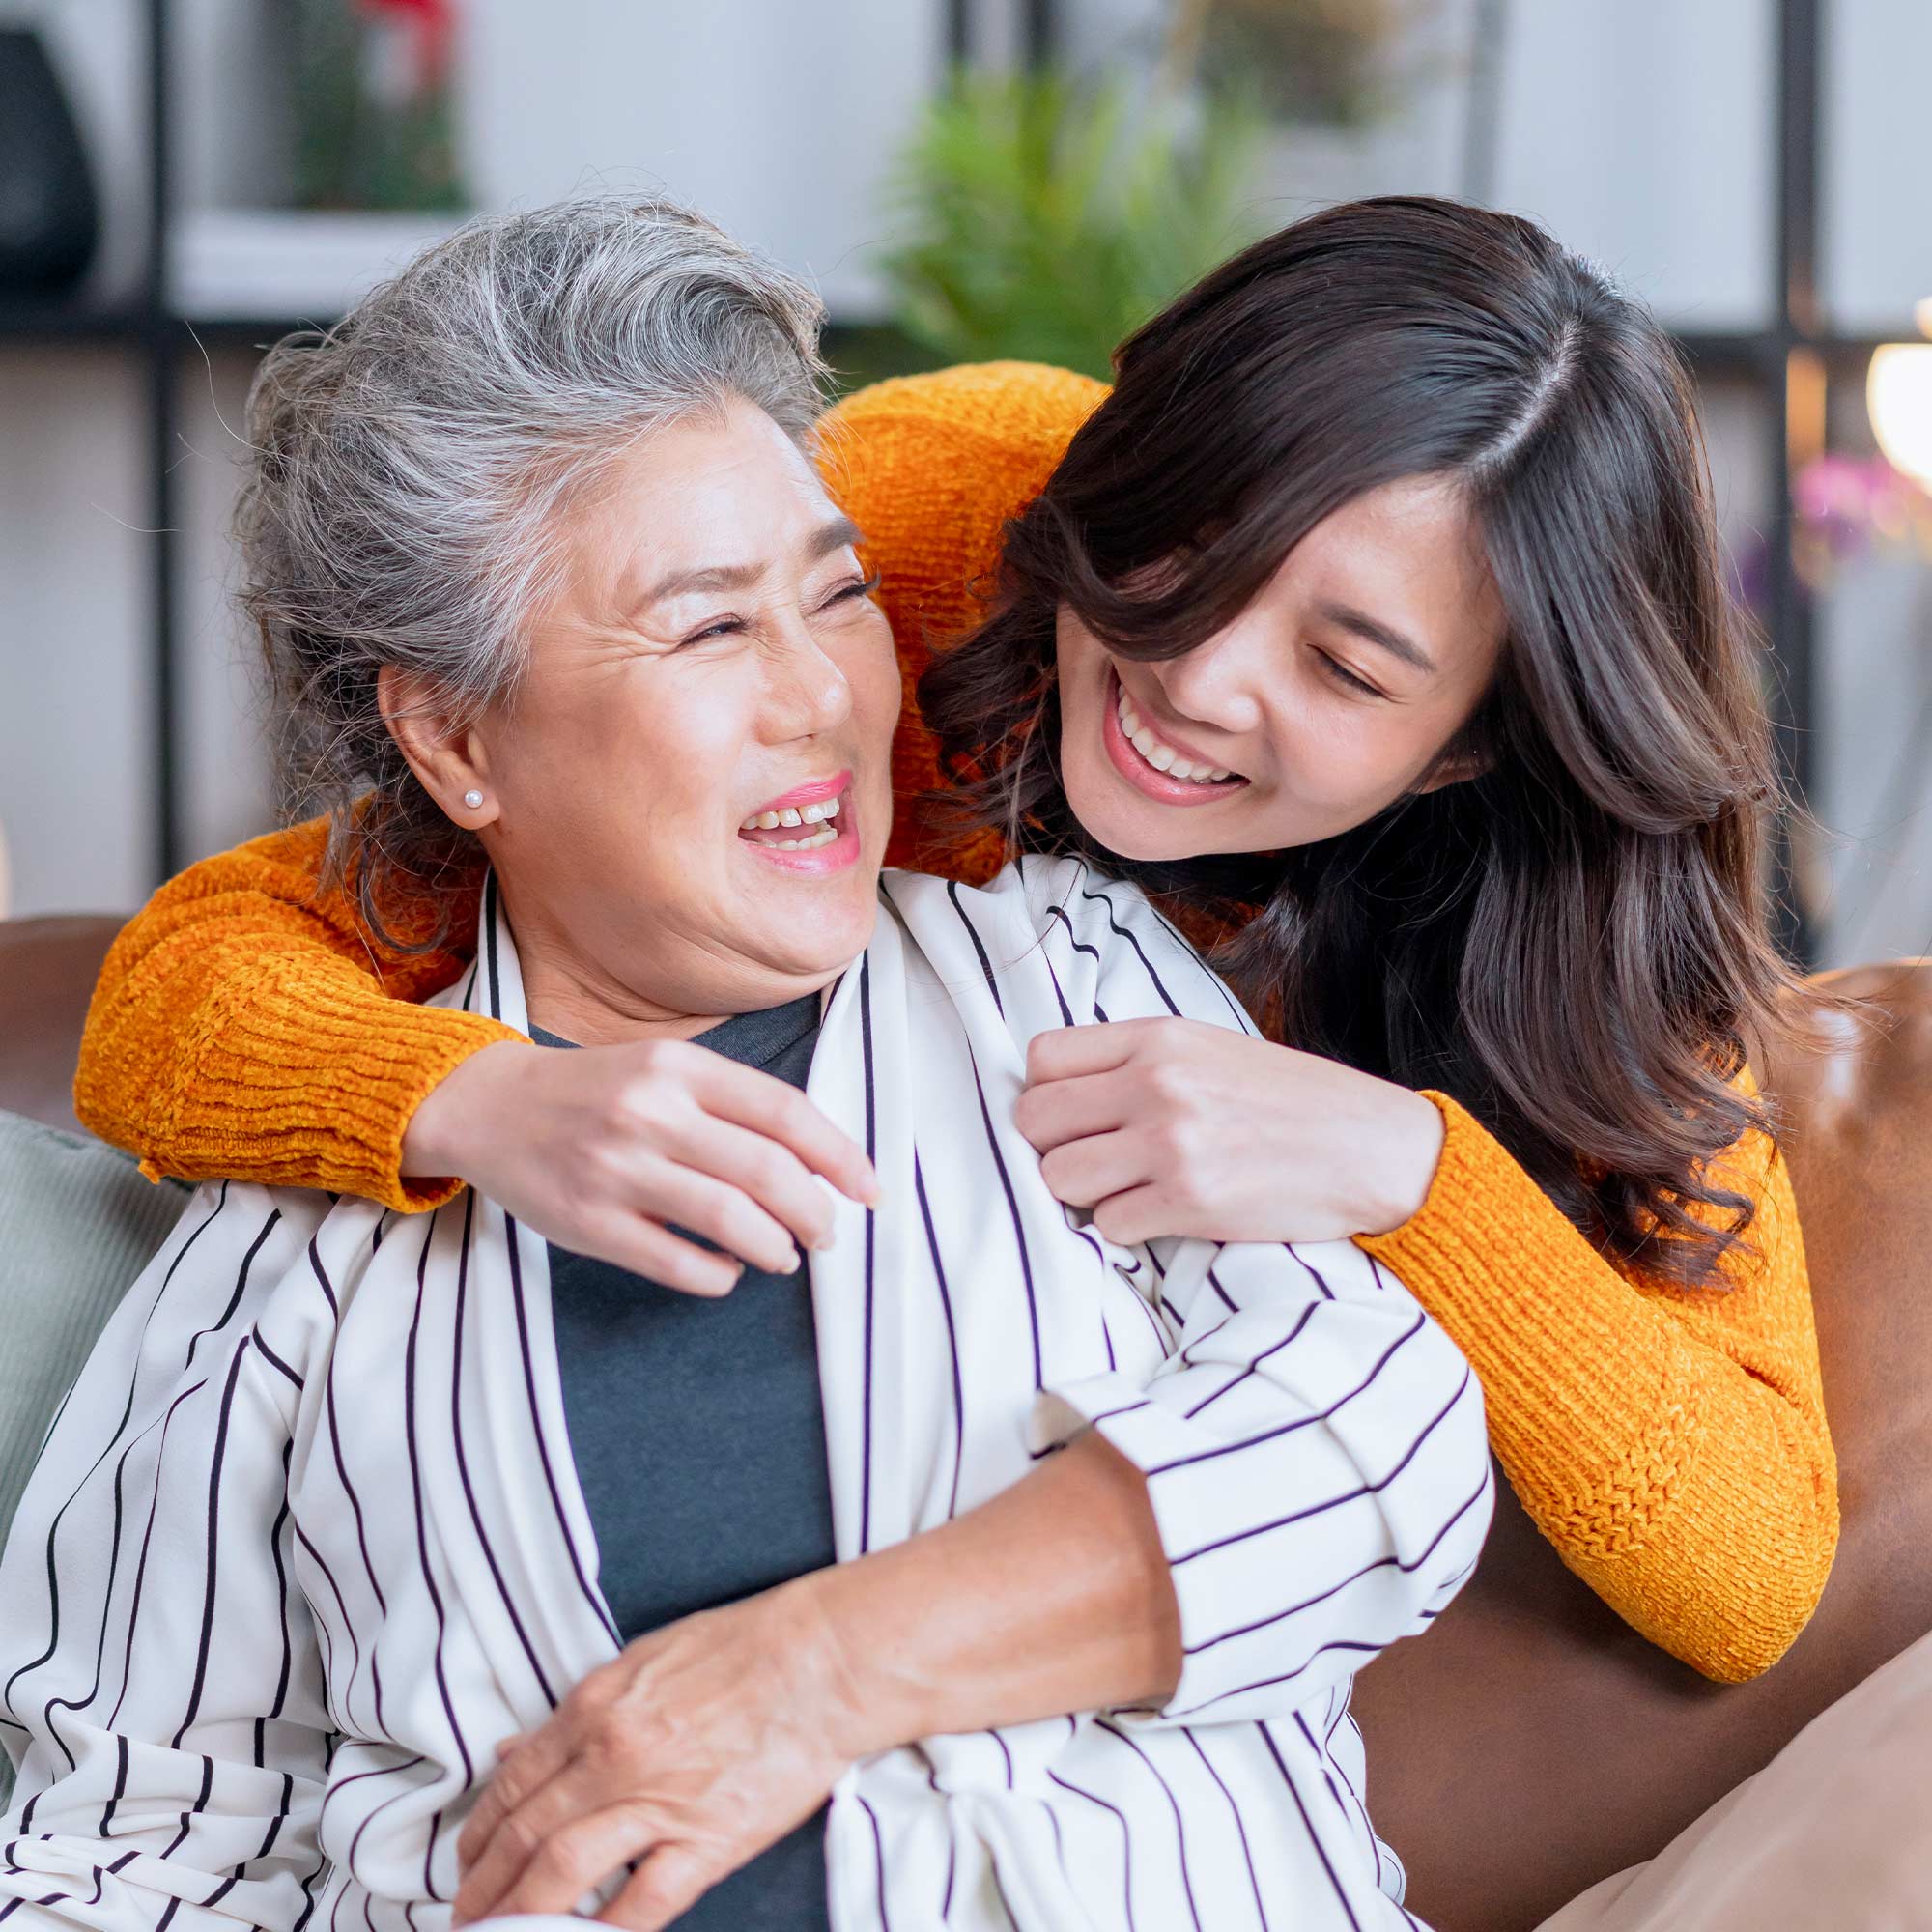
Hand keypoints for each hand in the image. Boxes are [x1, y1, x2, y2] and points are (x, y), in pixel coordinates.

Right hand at [403, 1037, 877, 1295]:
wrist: (488, 1106)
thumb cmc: (597, 1091)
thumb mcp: (665, 1067)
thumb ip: (734, 1103)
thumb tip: (821, 1162)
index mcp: (680, 1066)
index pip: (786, 1113)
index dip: (840, 1157)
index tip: (869, 1191)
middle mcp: (651, 1112)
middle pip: (769, 1172)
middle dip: (816, 1213)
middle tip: (826, 1233)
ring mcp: (617, 1169)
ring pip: (732, 1221)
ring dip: (777, 1248)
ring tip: (784, 1254)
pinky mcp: (589, 1223)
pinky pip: (680, 1264)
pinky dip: (721, 1276)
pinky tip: (728, 1269)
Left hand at [449, 1580, 860, 1929]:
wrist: (822, 1660)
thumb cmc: (742, 1648)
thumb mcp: (643, 1659)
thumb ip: (577, 1711)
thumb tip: (515, 1748)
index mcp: (596, 1706)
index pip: (515, 1781)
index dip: (480, 1830)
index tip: (466, 1860)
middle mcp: (615, 1755)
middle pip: (526, 1833)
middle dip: (484, 1884)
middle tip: (465, 1913)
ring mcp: (660, 1800)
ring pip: (564, 1871)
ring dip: (520, 1913)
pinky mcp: (709, 1839)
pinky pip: (642, 1902)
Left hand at [1013, 1016, 1444, 1246]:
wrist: (1372, 1149)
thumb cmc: (1292, 1101)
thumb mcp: (1211, 1049)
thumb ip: (1138, 1061)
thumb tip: (1062, 1092)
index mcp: (1158, 1038)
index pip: (1041, 1058)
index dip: (1044, 1092)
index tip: (1071, 1115)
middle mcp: (1155, 1085)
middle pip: (1035, 1121)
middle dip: (1051, 1147)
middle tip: (1091, 1160)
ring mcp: (1170, 1144)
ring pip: (1059, 1178)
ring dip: (1084, 1194)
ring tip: (1126, 1189)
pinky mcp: (1188, 1202)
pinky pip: (1107, 1226)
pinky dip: (1124, 1228)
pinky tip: (1159, 1215)